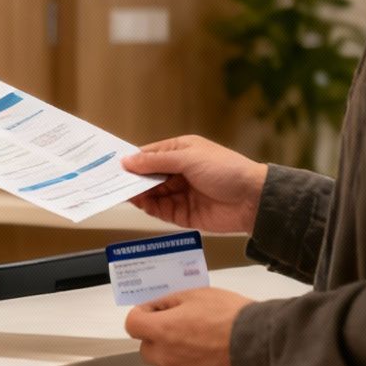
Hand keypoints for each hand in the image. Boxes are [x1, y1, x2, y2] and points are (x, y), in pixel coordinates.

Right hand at [121, 135, 267, 234]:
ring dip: (139, 193)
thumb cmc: (225, 170)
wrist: (252, 200)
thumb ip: (156, 162)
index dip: (133, 160)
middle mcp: (179, 172)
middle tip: (113, 182)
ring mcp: (181, 193)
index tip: (113, 166)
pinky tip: (139, 203)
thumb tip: (128, 161)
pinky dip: (149, 207)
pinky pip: (161, 210)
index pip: (150, 155)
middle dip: (133, 179)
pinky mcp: (183, 214)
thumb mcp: (188, 158)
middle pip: (149, 176)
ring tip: (122, 193)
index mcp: (181, 152)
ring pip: (152, 194)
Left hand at [124, 287, 252, 365]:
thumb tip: (156, 308)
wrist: (260, 347)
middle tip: (184, 331)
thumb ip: (171, 301)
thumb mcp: (199, 294)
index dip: (144, 315)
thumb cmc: (230, 316)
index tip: (158, 313)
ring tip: (199, 352)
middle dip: (159, 339)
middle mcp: (164, 357)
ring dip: (173, 361)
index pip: (132, 324)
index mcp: (162, 330)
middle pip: (147, 349)